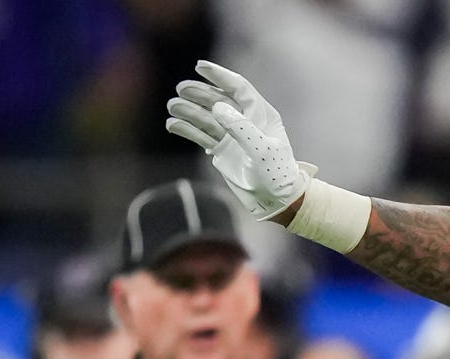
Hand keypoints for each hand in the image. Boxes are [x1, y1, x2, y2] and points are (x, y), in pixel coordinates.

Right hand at [166, 61, 309, 220]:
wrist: (275, 200)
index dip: (220, 76)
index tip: (200, 66)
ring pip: (206, 116)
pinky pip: (200, 134)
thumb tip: (218, 107)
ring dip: (189, 110)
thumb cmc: (277, 174)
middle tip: (181, 90)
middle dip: (199, 92)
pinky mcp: (221, 149)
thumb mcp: (263, 151)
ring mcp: (231, 135)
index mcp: (261, 115)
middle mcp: (244, 121)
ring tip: (173, 106)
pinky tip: (172, 124)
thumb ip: (242, 129)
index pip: (239, 88)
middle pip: (218, 99)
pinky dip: (187, 129)